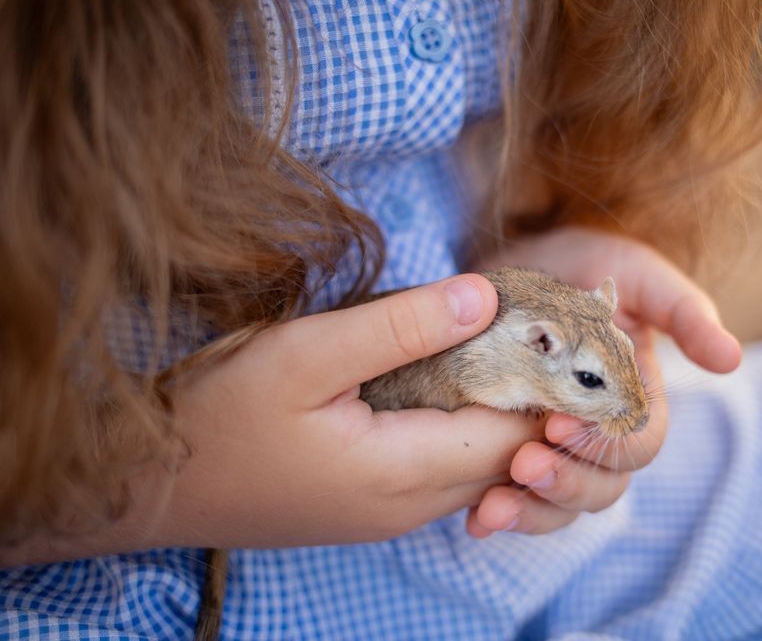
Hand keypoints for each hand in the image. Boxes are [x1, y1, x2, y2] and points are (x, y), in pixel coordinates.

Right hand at [5, 275, 541, 565]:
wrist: (147, 484)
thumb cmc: (217, 418)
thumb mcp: (303, 356)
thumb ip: (399, 328)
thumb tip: (487, 298)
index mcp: (404, 474)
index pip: (518, 435)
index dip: (552, 384)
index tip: (566, 324)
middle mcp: (410, 505)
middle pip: (505, 452)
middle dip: (534, 392)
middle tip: (545, 322)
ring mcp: (390, 510)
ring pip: (476, 459)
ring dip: (498, 405)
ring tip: (508, 339)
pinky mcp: (371, 501)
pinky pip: (442, 463)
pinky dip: (462, 420)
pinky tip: (451, 375)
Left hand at [466, 227, 740, 537]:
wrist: (516, 262)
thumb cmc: (585, 264)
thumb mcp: (637, 275)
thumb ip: (683, 312)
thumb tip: (730, 360)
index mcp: (636, 400)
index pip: (638, 443)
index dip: (604, 443)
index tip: (558, 422)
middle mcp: (600, 434)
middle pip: (603, 488)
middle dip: (565, 483)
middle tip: (523, 464)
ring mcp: (556, 449)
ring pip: (561, 506)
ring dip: (530, 511)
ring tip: (490, 508)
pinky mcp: (510, 453)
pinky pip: (514, 500)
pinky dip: (497, 515)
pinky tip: (473, 523)